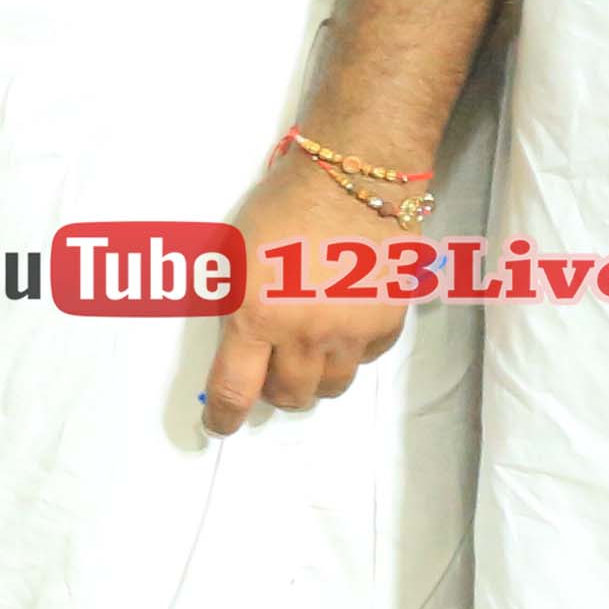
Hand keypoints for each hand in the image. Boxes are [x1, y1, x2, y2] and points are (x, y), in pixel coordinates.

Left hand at [205, 149, 413, 433]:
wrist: (352, 181)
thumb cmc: (279, 209)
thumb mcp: (232, 258)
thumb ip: (232, 306)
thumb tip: (235, 347)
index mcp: (255, 316)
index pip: (235, 389)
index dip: (224, 417)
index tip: (220, 426)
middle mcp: (305, 334)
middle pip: (289, 395)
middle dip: (273, 393)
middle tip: (267, 375)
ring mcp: (351, 331)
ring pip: (330, 386)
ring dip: (312, 379)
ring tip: (304, 354)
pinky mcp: (388, 322)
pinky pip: (365, 360)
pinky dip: (349, 354)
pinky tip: (341, 328)